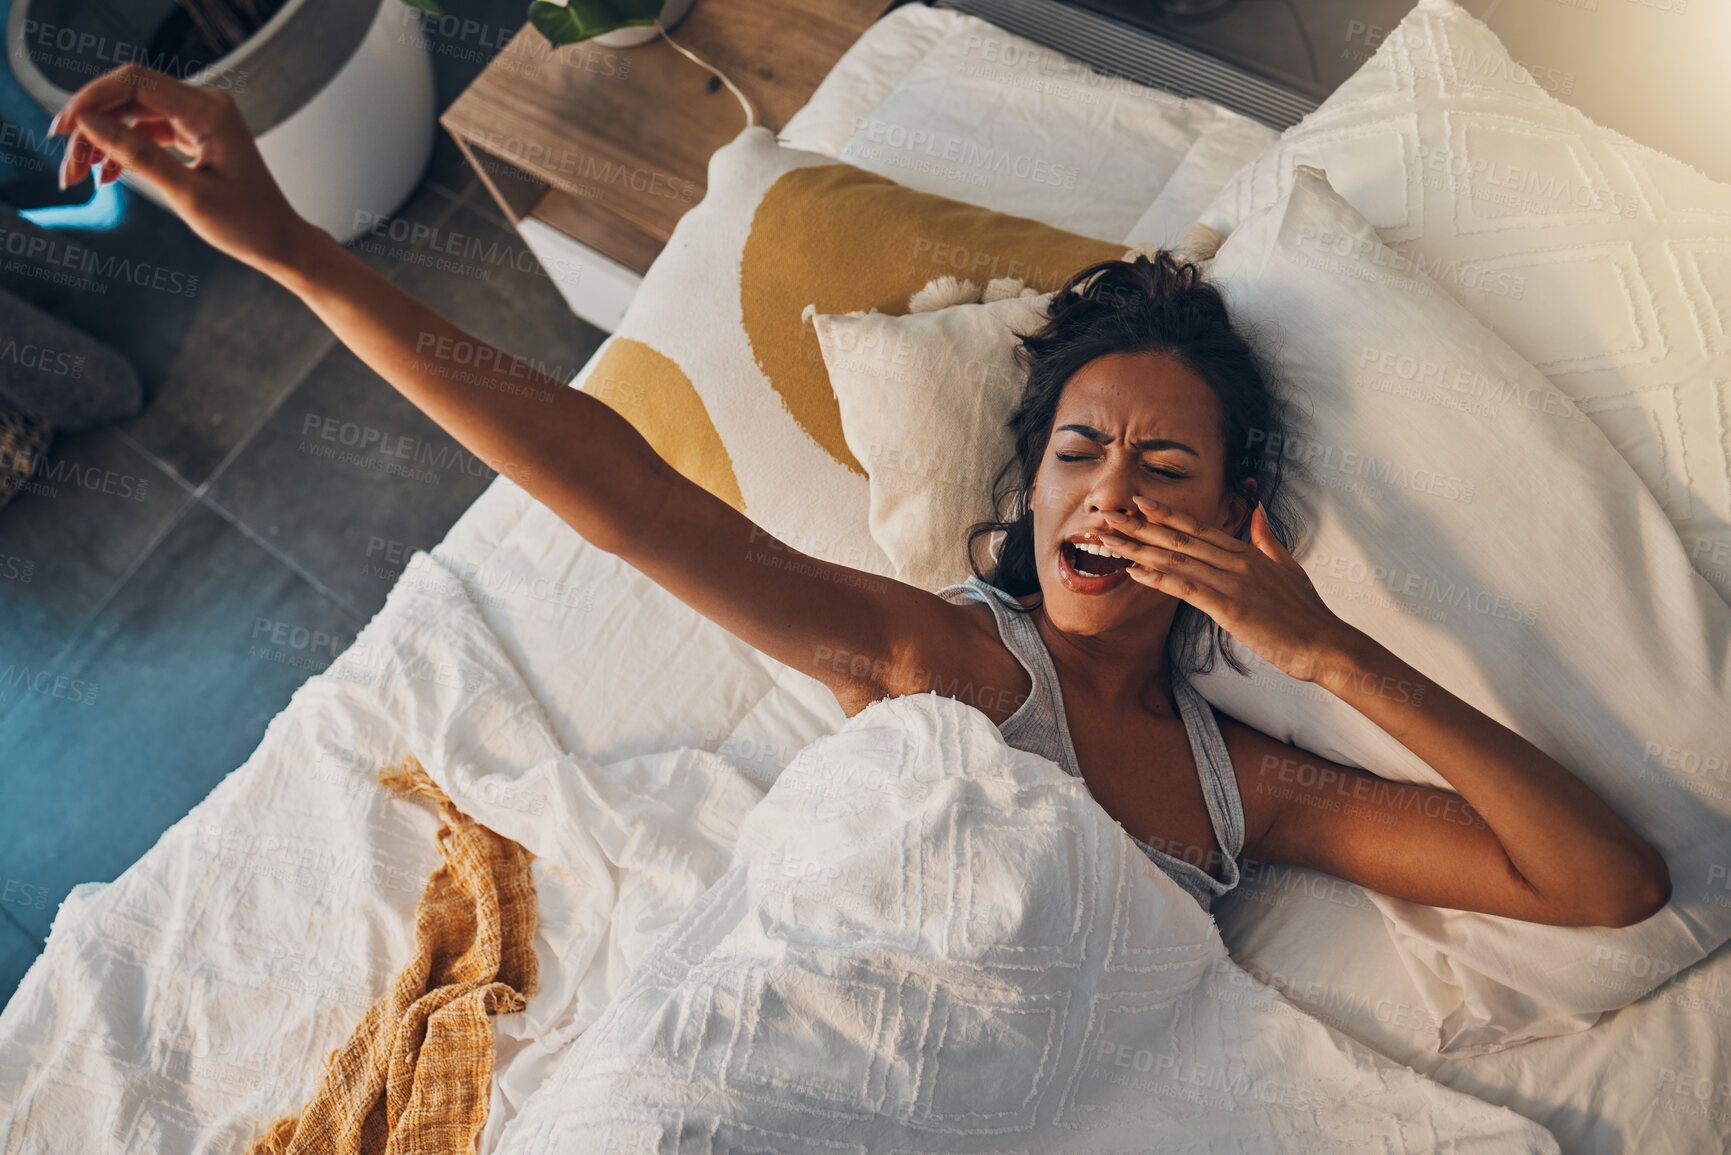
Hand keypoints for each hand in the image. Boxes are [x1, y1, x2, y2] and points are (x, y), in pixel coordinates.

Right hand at [49, 64, 311, 276]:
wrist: (280, 242)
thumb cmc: (246, 224)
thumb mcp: (187, 195)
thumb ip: (137, 155)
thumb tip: (88, 122)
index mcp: (210, 111)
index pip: (134, 82)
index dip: (90, 99)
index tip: (62, 131)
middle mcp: (206, 104)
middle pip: (129, 96)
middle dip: (91, 126)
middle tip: (66, 166)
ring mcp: (200, 118)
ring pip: (133, 114)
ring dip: (102, 141)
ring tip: (77, 177)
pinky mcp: (195, 134)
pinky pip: (147, 130)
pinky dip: (123, 149)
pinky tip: (103, 175)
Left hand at [1097, 495, 1358, 682]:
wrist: (1326, 645)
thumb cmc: (1308, 613)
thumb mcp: (1289, 567)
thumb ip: (1268, 539)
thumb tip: (1258, 512)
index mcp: (1248, 552)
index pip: (1198, 528)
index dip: (1166, 515)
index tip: (1138, 503)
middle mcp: (1236, 561)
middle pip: (1179, 539)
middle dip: (1139, 527)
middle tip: (1107, 515)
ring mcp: (1233, 582)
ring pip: (1176, 559)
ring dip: (1138, 549)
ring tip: (1107, 540)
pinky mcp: (1230, 607)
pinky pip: (1187, 588)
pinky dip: (1158, 578)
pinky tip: (1135, 571)